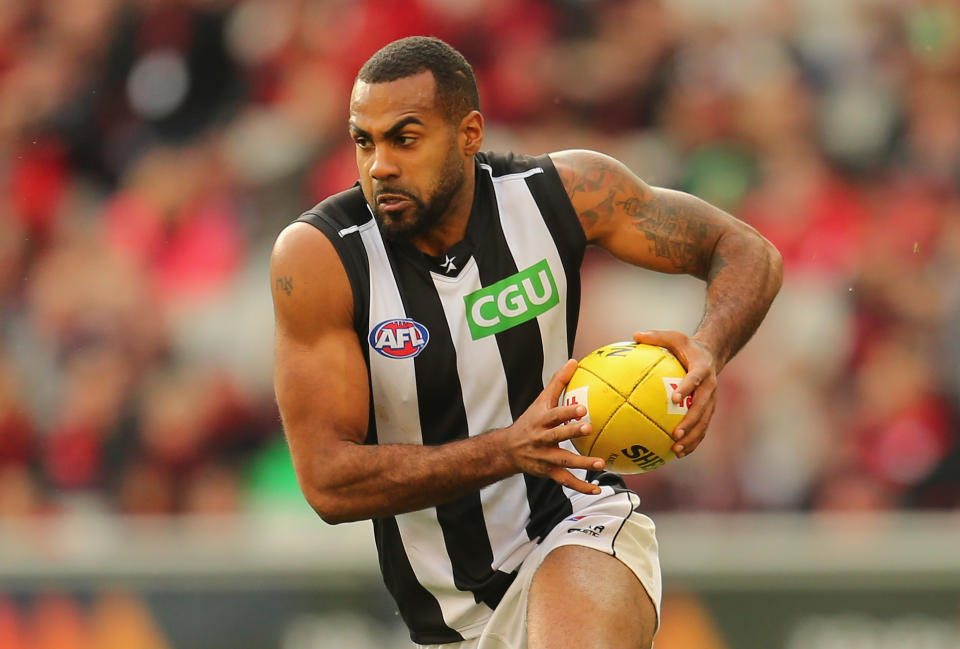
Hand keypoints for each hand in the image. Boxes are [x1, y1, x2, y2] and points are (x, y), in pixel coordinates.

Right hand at [500, 359, 605, 494]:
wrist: (508, 449)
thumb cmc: (530, 421)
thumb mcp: (541, 401)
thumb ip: (558, 382)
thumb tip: (575, 361)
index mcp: (540, 421)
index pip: (553, 415)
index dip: (566, 412)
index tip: (582, 408)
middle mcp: (541, 439)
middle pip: (556, 436)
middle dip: (571, 432)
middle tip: (588, 428)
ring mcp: (545, 457)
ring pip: (563, 460)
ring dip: (582, 463)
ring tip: (599, 464)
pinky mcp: (548, 472)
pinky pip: (566, 481)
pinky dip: (581, 487)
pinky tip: (597, 489)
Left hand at [633, 330, 717, 457]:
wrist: (712, 354)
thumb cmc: (687, 346)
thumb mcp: (674, 336)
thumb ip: (656, 336)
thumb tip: (635, 335)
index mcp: (702, 369)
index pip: (695, 379)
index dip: (687, 388)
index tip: (674, 398)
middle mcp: (709, 387)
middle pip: (702, 408)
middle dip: (690, 423)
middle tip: (675, 435)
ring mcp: (710, 401)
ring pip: (704, 423)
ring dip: (692, 438)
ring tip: (676, 450)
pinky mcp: (708, 410)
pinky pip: (701, 428)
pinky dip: (692, 441)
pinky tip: (677, 453)